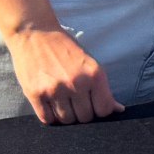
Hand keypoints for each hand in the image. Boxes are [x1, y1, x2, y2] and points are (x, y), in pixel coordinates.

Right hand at [8, 25, 123, 124]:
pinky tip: (50, 104)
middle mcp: (76, 83)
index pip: (104, 109)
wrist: (34, 33)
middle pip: (85, 118)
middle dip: (82, 112)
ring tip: (62, 101)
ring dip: (65, 115)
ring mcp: (54, 89)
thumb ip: (102, 87)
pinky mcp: (35, 93)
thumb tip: (118, 109)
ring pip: (66, 120)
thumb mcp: (89, 62)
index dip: (99, 110)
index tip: (92, 104)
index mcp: (94, 74)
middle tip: (75, 101)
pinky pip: (47, 119)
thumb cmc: (64, 47)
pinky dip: (49, 116)